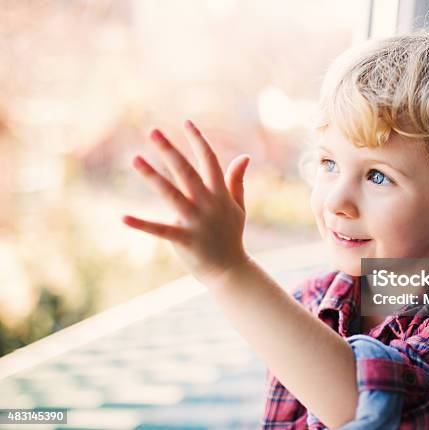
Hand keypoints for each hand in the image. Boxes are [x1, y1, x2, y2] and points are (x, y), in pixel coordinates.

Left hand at [122, 120, 250, 284]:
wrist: (230, 270)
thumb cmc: (232, 235)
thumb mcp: (238, 206)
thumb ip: (237, 180)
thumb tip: (244, 156)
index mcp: (220, 193)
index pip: (210, 160)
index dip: (198, 141)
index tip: (186, 122)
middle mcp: (208, 203)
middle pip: (187, 171)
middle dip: (170, 150)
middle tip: (152, 131)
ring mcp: (196, 221)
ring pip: (171, 194)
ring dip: (153, 176)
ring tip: (135, 159)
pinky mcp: (185, 240)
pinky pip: (160, 230)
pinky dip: (142, 224)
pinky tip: (123, 217)